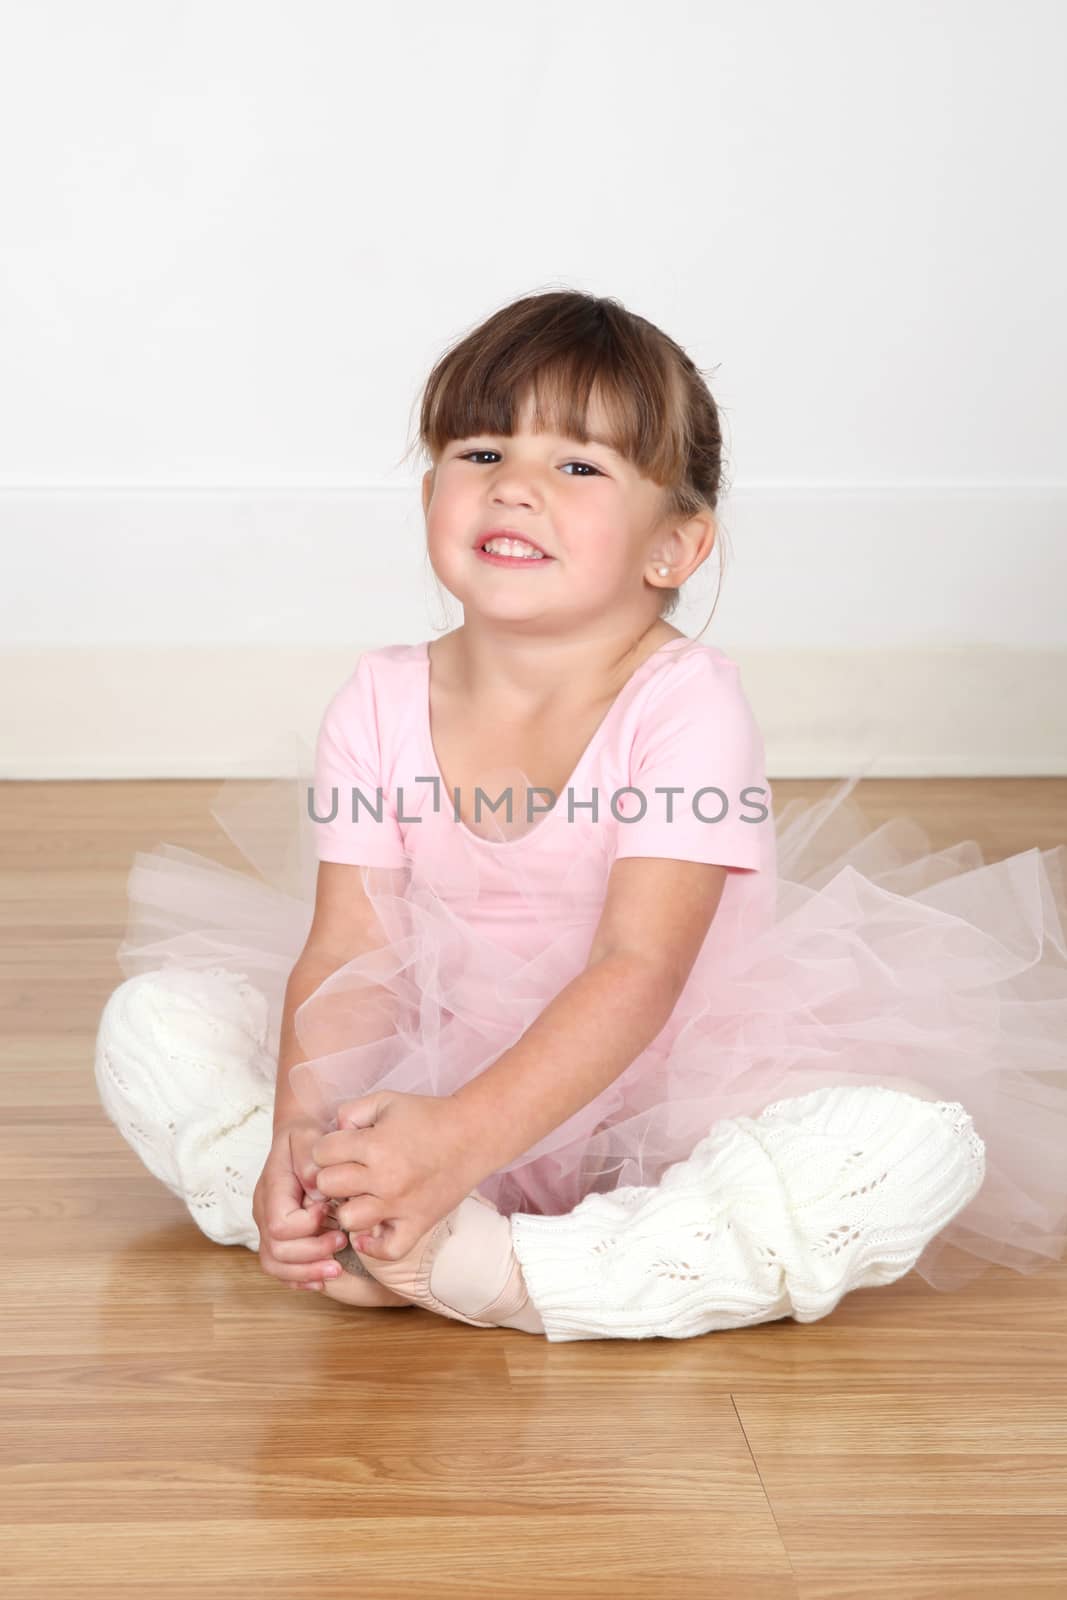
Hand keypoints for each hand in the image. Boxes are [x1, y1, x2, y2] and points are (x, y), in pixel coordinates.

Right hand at [251, 1117, 352, 1291]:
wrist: (301, 1135)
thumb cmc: (307, 1136)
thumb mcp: (310, 1136)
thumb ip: (311, 1159)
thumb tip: (317, 1188)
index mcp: (271, 1189)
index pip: (280, 1225)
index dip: (307, 1226)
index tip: (329, 1210)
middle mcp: (264, 1211)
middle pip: (278, 1251)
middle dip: (312, 1253)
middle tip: (342, 1241)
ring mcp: (268, 1226)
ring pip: (275, 1265)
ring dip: (307, 1272)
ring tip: (336, 1268)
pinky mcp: (278, 1236)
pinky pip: (279, 1267)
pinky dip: (299, 1278)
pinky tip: (321, 1279)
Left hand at [309, 1090, 482, 1263]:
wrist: (473, 1135)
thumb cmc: (428, 1116)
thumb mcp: (386, 1100)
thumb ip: (350, 1111)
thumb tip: (333, 1134)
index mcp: (375, 1145)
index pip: (321, 1153)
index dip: (326, 1148)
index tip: (339, 1148)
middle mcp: (385, 1178)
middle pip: (327, 1186)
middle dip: (331, 1176)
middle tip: (347, 1172)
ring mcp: (401, 1205)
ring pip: (348, 1220)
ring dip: (349, 1208)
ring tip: (360, 1197)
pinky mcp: (418, 1223)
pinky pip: (386, 1250)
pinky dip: (374, 1245)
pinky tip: (371, 1228)